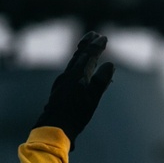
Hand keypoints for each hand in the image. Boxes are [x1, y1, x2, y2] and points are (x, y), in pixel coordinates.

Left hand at [35, 31, 115, 148]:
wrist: (53, 128)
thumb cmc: (75, 115)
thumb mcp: (92, 99)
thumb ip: (100, 81)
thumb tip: (110, 64)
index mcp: (77, 75)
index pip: (88, 55)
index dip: (96, 46)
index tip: (103, 37)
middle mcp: (68, 76)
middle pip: (78, 55)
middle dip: (87, 44)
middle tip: (93, 34)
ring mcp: (62, 83)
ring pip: (72, 63)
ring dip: (80, 53)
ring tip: (85, 48)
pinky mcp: (59, 90)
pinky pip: (69, 71)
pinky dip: (76, 65)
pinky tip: (76, 71)